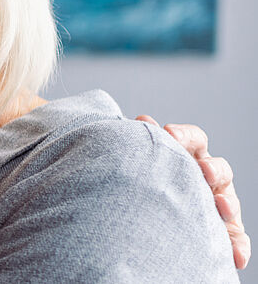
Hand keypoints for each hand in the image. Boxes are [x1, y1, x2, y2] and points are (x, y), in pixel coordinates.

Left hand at [138, 115, 248, 268]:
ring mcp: (216, 203)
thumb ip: (144, 145)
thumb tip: (143, 119)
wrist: (140, 219)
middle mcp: (206, 177)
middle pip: (217, 168)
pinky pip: (235, 239)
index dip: (184, 136)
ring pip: (229, 201)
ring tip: (222, 207)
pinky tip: (236, 258)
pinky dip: (237, 247)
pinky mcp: (222, 230)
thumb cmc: (142, 183)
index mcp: (188, 156)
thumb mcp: (143, 164)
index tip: (170, 133)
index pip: (193, 140)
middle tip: (203, 170)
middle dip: (212, 168)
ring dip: (227, 203)